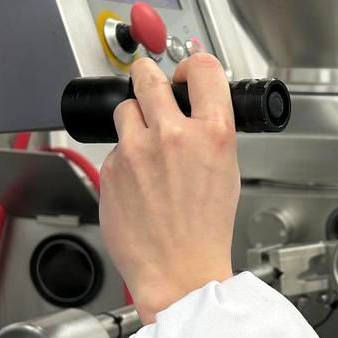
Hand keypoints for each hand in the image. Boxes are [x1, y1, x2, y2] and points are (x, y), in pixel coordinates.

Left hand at [98, 54, 239, 323]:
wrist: (178, 271)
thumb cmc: (205, 231)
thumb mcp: (227, 172)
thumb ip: (209, 134)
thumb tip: (194, 109)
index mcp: (212, 133)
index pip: (202, 68)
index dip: (191, 66)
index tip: (185, 71)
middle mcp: (172, 135)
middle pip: (149, 76)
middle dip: (148, 76)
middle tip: (149, 82)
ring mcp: (136, 150)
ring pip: (125, 110)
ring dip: (134, 121)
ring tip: (145, 147)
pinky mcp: (110, 169)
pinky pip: (115, 150)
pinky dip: (124, 161)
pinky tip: (138, 185)